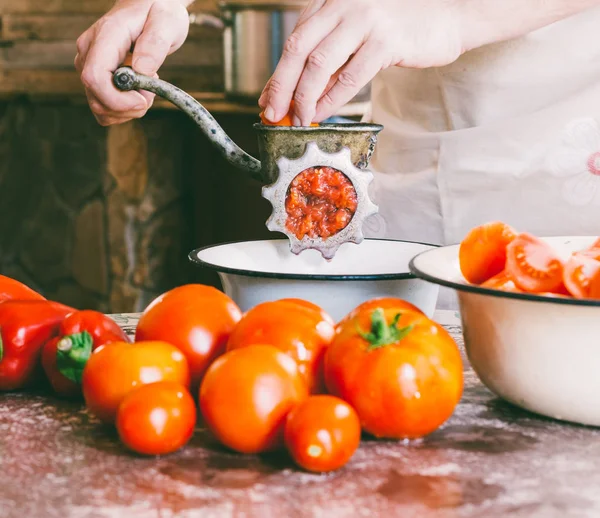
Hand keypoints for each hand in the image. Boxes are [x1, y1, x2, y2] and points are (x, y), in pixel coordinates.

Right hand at [75, 0, 189, 125]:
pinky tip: (137, 94)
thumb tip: (142, 70)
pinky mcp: (95, 75)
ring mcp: (89, 64)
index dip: (118, 100)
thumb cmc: (160, 12)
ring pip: (99, 106)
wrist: (150, 6)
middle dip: (127, 108)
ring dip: (126, 110)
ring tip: (146, 90)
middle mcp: (89, 51)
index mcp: (105, 36)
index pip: (94, 77)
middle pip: (96, 98)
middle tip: (150, 93)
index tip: (143, 100)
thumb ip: (155, 44)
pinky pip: (103, 105)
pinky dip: (122, 110)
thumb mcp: (167, 22)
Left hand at [258, 0, 464, 125]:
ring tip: (298, 118)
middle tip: (273, 113)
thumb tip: (287, 92)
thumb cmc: (396, 31)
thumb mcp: (352, 40)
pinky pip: (350, 76)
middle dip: (282, 85)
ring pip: (320, 63)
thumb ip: (322, 61)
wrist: (445, 20)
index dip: (278, 73)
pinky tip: (323, 112)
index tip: (268, 100)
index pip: (295, 39)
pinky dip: (332, 99)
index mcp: (331, 0)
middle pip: (299, 48)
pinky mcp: (385, 40)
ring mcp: (365, 19)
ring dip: (305, 96)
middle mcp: (344, 3)